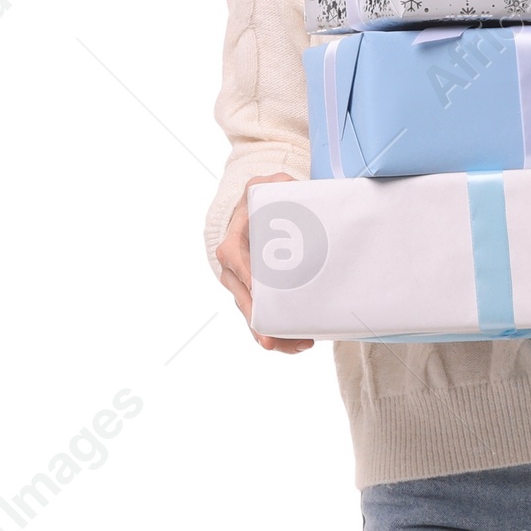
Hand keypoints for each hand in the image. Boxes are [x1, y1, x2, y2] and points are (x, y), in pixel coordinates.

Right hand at [216, 173, 314, 354]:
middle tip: (271, 339)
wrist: (265, 212)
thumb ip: (281, 184)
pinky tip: (297, 342)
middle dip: (257, 320)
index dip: (247, 278)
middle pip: (242, 297)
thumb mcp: (272, 186)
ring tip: (296, 345)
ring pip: (252, 314)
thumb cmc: (269, 200)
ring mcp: (244, 284)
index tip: (260, 294)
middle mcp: (233, 266)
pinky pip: (263, 318)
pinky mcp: (258, 295)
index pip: (235, 259)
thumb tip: (292, 187)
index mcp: (234, 240)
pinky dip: (278, 331)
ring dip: (271, 333)